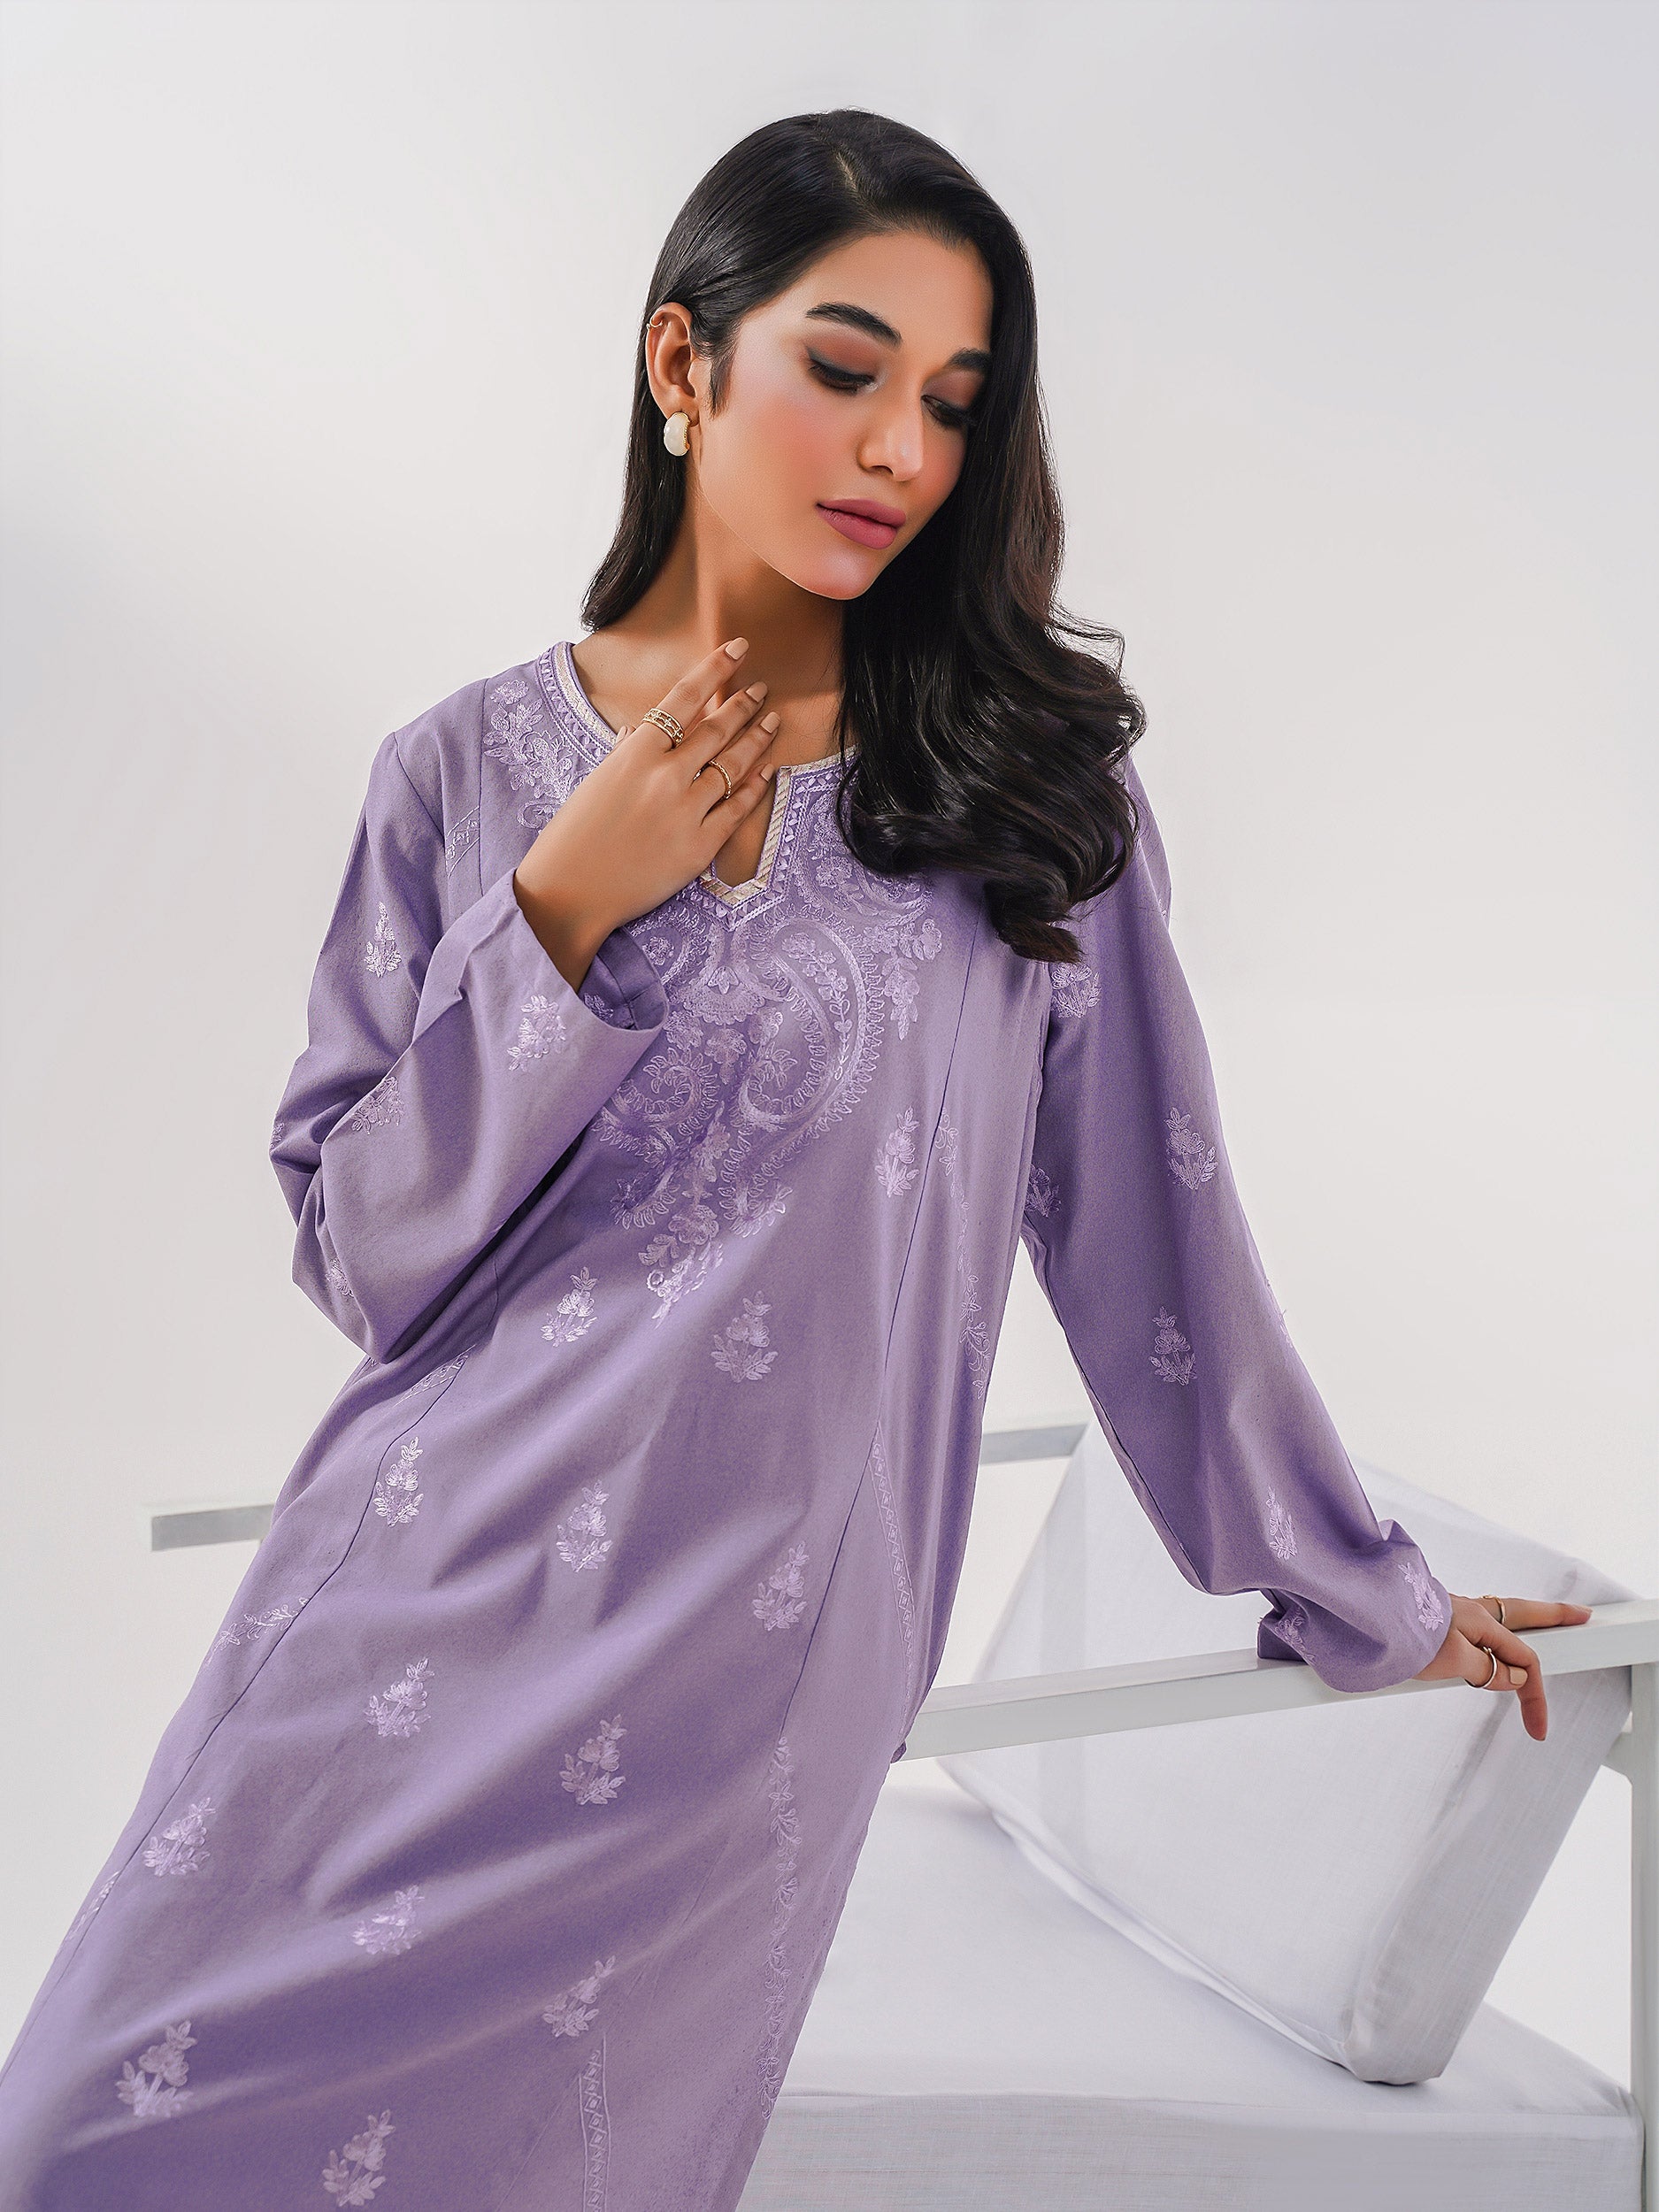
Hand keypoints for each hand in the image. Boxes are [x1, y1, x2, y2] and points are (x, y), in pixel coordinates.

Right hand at [512, 638, 782, 986]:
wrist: (571, 892)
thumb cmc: (574, 837)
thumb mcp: (595, 782)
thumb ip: (624, 753)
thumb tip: (641, 730)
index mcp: (636, 754)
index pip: (684, 699)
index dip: (715, 669)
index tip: (738, 648)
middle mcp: (666, 777)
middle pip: (716, 729)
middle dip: (743, 704)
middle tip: (761, 689)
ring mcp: (687, 812)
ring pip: (734, 765)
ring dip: (757, 739)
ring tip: (772, 721)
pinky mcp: (700, 847)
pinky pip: (738, 809)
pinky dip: (756, 786)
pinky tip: (768, 768)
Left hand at [1414, 1592, 1593, 1739]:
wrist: (1357, 1618)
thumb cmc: (1403, 1638)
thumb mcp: (1453, 1661)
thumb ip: (1487, 1670)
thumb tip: (1513, 1677)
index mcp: (1481, 1620)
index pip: (1524, 1660)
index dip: (1535, 1696)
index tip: (1539, 1731)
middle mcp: (1470, 1610)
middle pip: (1522, 1614)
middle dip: (1553, 1617)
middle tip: (1581, 1616)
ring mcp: (1450, 1612)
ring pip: (1496, 1618)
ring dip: (1521, 1623)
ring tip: (1538, 1624)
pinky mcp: (1432, 1620)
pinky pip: (1472, 1625)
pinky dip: (1489, 1633)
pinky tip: (1483, 1638)